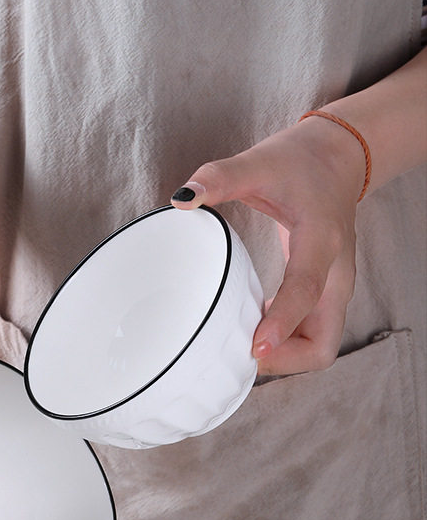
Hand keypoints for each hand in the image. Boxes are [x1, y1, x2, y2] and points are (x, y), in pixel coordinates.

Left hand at [171, 115, 365, 375]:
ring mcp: (333, 292)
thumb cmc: (300, 163)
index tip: (254, 348)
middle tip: (241, 352)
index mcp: (322, 240)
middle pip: (322, 344)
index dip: (282, 323)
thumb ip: (221, 176)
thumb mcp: (260, 161)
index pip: (307, 291)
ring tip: (241, 344)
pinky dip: (284, 347)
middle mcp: (336, 276)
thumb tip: (181, 198)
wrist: (338, 158)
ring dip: (283, 358)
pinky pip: (309, 339)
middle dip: (285, 361)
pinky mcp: (324, 299)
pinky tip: (252, 330)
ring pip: (318, 348)